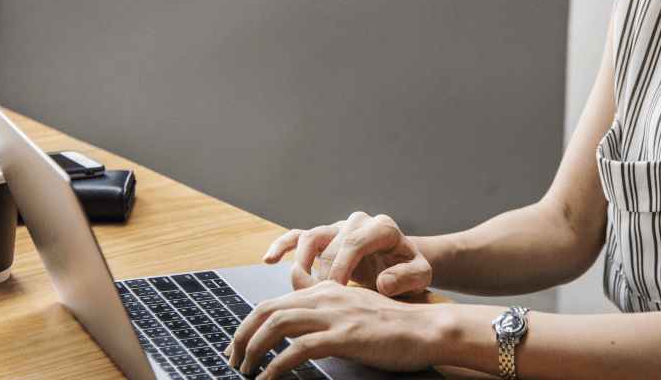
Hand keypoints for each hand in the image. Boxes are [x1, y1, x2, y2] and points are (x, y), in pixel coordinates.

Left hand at [223, 280, 437, 379]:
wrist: (427, 329)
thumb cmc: (394, 325)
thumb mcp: (355, 304)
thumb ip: (325, 300)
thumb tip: (296, 296)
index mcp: (327, 290)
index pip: (275, 302)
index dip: (249, 323)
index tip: (239, 345)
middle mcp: (326, 296)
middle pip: (267, 310)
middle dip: (242, 336)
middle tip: (233, 359)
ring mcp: (335, 315)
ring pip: (276, 325)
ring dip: (253, 350)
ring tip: (245, 371)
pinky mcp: (344, 335)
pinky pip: (298, 349)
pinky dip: (276, 366)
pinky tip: (268, 379)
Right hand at [263, 212, 431, 296]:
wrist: (403, 266)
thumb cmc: (409, 272)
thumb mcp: (420, 277)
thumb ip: (406, 279)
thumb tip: (384, 283)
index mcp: (382, 227)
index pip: (354, 241)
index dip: (341, 267)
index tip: (335, 292)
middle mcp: (357, 222)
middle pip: (330, 243)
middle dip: (321, 273)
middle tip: (317, 300)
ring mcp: (338, 228)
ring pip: (310, 236)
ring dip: (300, 262)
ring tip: (298, 287)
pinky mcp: (324, 237)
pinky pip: (298, 236)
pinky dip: (282, 246)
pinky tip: (268, 260)